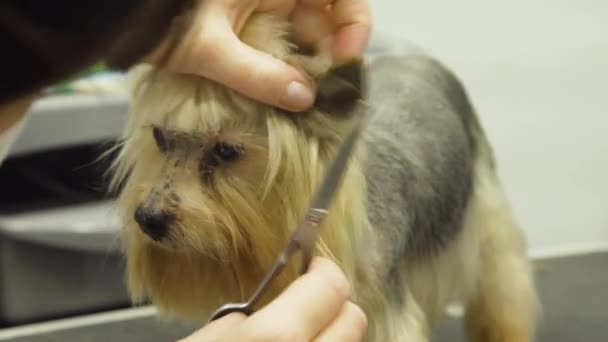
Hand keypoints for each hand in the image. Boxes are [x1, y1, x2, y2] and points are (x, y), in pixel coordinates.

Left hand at [148, 0, 370, 111]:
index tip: (346, 59)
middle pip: (325, 18)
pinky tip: (283, 96)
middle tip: (321, 96)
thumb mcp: (206, 47)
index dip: (355, 21)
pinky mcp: (249, 27)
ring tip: (302, 103)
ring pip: (304, 36)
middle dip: (328, 57)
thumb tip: (303, 99)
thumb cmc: (158, 17)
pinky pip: (281, 48)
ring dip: (307, 70)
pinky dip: (286, 72)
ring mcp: (262, 8)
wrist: (120, 18)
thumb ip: (255, 74)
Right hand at [179, 257, 367, 340]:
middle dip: (332, 305)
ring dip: (329, 340)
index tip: (313, 268)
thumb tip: (282, 303)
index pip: (331, 288)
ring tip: (297, 341)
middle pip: (353, 322)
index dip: (322, 271)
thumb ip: (248, 318)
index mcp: (274, 341)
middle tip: (308, 303)